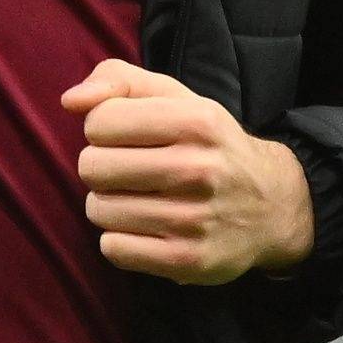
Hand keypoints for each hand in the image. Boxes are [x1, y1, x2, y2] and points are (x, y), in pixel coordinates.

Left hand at [62, 57, 313, 285]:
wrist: (273, 205)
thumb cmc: (208, 143)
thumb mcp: (176, 97)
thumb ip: (119, 81)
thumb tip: (70, 101)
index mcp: (195, 121)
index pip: (100, 122)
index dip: (100, 128)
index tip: (122, 136)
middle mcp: (198, 169)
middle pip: (92, 167)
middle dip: (99, 167)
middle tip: (124, 170)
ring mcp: (194, 219)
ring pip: (99, 210)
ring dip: (106, 204)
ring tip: (134, 199)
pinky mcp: (188, 261)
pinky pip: (114, 249)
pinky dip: (118, 239)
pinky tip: (142, 228)